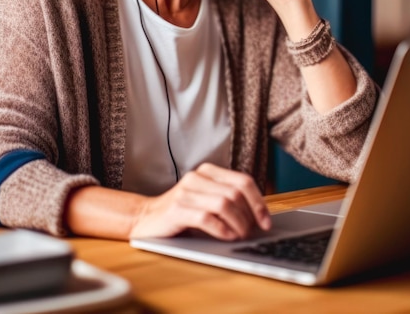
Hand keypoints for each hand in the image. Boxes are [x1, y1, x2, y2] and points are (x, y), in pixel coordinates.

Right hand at [129, 163, 270, 240]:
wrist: (144, 218)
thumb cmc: (181, 212)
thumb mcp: (206, 199)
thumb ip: (227, 200)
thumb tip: (258, 216)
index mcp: (208, 171)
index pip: (243, 181)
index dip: (258, 201)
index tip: (266, 221)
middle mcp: (197, 177)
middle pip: (236, 193)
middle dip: (249, 216)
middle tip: (252, 232)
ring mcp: (186, 191)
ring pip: (224, 204)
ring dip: (238, 224)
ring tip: (240, 236)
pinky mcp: (177, 209)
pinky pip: (207, 217)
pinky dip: (222, 229)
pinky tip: (226, 237)